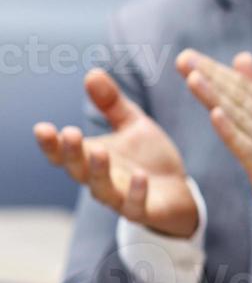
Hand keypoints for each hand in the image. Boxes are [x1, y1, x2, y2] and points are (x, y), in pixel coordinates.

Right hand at [34, 69, 198, 237]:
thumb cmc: (148, 157)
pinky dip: (136, 192)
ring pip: (102, 189)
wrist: (179, 190)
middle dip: (71, 153)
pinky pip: (136, 205)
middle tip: (70, 133)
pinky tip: (140, 177)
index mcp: (92, 158)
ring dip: (99, 171)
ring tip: (100, 151)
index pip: (64, 153)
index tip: (42, 128)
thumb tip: (92, 72)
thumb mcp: (132, 124)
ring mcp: (121, 198)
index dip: (51, 144)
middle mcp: (101, 180)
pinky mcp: (144, 210)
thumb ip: (112, 103)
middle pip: (78, 170)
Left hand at [177, 49, 251, 241]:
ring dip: (215, 96)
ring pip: (240, 117)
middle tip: (184, 59)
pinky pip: (246, 146)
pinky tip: (215, 115)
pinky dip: (230, 129)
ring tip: (193, 78)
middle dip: (210, 76)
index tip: (189, 55)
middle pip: (240, 96)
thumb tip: (241, 57)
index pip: (243, 86)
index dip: (216, 70)